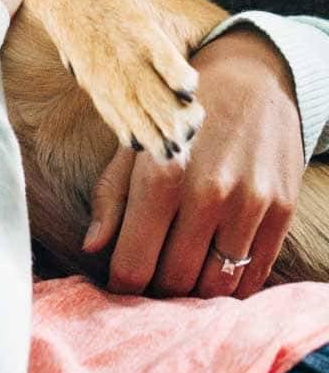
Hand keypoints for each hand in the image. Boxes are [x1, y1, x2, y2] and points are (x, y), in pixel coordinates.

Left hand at [82, 25, 305, 297]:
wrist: (251, 79)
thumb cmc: (179, 118)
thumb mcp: (134, 144)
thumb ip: (111, 197)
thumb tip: (92, 248)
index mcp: (160, 176)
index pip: (133, 265)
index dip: (122, 284)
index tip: (121, 280)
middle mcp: (208, 193)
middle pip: (173, 281)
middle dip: (156, 290)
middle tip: (150, 278)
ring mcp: (249, 204)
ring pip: (214, 286)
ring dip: (194, 293)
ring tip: (182, 274)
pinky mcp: (281, 210)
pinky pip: (253, 274)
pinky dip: (231, 285)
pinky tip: (215, 269)